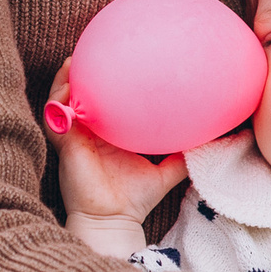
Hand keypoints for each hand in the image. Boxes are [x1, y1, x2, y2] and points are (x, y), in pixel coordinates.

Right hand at [47, 60, 184, 253]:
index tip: (116, 59)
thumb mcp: (166, 171)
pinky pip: (56, 120)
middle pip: (79, 98)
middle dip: (81, 75)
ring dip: (64, 82)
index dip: (104, 84)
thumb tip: (214, 138)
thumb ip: (184, 154)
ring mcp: (75, 139)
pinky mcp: (66, 146)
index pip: (103, 104)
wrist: (114, 221)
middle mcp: (89, 134)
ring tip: (71, 61)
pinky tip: (66, 88)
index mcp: (108, 135)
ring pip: (61, 104)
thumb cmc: (136, 198)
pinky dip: (58, 103)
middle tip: (90, 50)